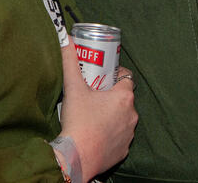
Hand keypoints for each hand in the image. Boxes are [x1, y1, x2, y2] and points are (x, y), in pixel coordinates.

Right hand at [58, 42, 137, 180]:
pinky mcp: (123, 150)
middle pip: (124, 98)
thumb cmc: (78, 122)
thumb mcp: (73, 87)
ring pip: (123, 117)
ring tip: (93, 113)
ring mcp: (129, 134)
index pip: (126, 77)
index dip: (114, 75)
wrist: (77, 158)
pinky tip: (96, 132)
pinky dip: (111, 132)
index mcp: (123, 97)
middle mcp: (131, 115)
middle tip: (93, 93)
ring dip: (112, 114)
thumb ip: (69, 61)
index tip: (102, 76)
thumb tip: (65, 38)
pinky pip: (120, 136)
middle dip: (111, 94)